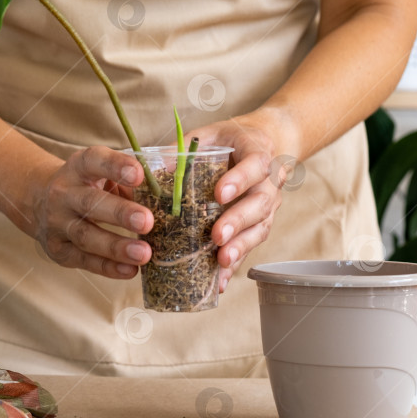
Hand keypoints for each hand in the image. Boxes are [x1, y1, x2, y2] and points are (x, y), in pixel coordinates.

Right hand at [30, 146, 153, 278]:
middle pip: (90, 203)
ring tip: (144, 253)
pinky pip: (84, 260)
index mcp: (79, 167)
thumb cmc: (88, 186)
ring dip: (116, 247)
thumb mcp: (104, 173)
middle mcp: (63, 193)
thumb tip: (174, 182)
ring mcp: (58, 223)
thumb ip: (134, 179)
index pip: (94, 161)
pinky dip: (108, 268)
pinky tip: (130, 270)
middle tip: (147, 221)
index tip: (139, 174)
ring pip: (86, 236)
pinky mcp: (58, 249)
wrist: (38, 201)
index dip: (115, 166)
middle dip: (120, 213)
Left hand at [189, 110, 290, 292]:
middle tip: (216, 236)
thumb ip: (183, 149)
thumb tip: (147, 168)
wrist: (264, 144)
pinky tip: (220, 282)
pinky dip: (236, 265)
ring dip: (240, 246)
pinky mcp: (260, 225)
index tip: (219, 193)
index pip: (254, 165)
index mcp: (258, 153)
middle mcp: (269, 182)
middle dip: (237, 221)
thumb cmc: (231, 141)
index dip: (239, 180)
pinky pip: (250, 247)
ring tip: (222, 261)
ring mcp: (268, 207)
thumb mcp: (209, 135)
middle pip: (259, 203)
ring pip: (259, 228)